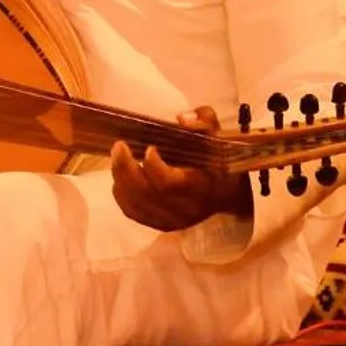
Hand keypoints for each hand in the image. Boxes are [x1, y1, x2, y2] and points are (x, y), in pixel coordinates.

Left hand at [111, 105, 253, 232]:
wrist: (227, 192)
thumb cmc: (218, 159)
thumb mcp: (216, 134)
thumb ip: (203, 122)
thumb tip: (181, 119)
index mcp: (203, 186)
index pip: (169, 183)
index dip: (153, 166)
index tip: (149, 148)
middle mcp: (187, 208)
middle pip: (147, 194)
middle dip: (126, 169)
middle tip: (119, 147)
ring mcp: (174, 220)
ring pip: (136, 205)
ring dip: (120, 180)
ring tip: (118, 158)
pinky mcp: (162, 225)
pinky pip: (133, 213)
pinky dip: (121, 196)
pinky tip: (120, 179)